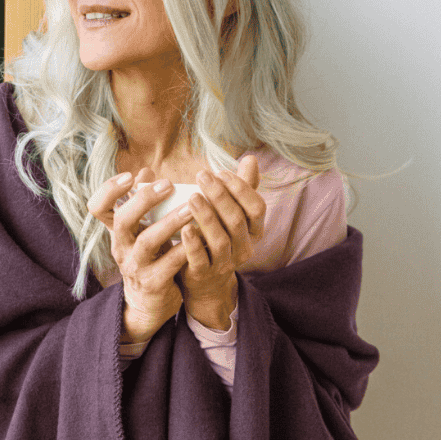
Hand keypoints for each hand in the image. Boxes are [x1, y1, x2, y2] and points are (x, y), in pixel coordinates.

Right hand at [87, 167, 192, 342]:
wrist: (148, 305)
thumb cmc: (149, 259)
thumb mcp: (141, 232)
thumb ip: (142, 203)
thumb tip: (145, 170)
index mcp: (117, 232)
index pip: (98, 207)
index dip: (109, 190)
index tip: (129, 176)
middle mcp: (121, 248)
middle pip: (122, 220)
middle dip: (144, 200)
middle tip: (167, 184)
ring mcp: (136, 267)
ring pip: (147, 242)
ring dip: (169, 223)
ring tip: (190, 208)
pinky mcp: (153, 284)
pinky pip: (169, 264)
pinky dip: (184, 249)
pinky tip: (201, 237)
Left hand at [178, 155, 264, 329]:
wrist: (205, 281)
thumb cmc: (218, 237)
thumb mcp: (232, 214)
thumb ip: (242, 188)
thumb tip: (251, 158)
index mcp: (254, 231)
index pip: (256, 207)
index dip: (241, 189)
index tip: (221, 172)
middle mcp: (244, 247)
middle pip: (236, 220)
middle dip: (220, 196)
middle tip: (202, 176)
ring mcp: (225, 262)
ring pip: (220, 239)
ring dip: (206, 217)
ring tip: (192, 197)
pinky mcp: (204, 274)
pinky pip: (200, 259)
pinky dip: (193, 243)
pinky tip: (184, 228)